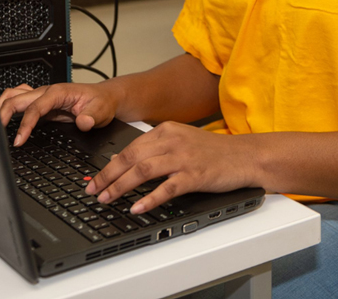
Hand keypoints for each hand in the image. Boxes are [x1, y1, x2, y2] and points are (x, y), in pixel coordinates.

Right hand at [0, 81, 119, 146]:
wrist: (104, 98)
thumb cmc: (101, 102)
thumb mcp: (101, 110)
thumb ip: (91, 117)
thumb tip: (83, 122)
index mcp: (57, 92)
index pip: (34, 108)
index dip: (25, 124)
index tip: (19, 140)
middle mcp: (46, 92)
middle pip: (17, 99)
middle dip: (3, 114)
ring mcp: (42, 97)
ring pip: (14, 95)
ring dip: (2, 106)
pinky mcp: (41, 104)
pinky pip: (19, 100)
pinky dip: (8, 106)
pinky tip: (4, 118)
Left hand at [86, 121, 256, 213]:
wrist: (244, 156)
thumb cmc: (212, 151)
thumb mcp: (179, 142)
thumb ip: (153, 149)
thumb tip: (122, 162)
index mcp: (164, 130)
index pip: (129, 147)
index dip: (108, 165)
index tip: (94, 179)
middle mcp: (171, 140)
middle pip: (131, 157)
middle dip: (108, 176)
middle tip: (93, 190)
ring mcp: (183, 157)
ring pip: (144, 170)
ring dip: (121, 186)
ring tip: (107, 199)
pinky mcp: (195, 175)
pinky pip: (167, 187)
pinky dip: (150, 198)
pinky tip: (137, 207)